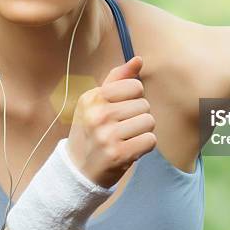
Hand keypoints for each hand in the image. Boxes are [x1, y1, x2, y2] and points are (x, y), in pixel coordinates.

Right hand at [67, 55, 156, 187]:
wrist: (78, 169)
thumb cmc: (91, 131)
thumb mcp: (96, 102)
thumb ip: (118, 79)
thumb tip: (138, 60)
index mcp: (92, 98)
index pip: (134, 86)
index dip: (134, 98)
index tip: (121, 109)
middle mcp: (97, 115)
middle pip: (144, 104)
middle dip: (138, 116)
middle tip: (121, 128)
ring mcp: (107, 135)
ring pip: (149, 121)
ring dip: (142, 131)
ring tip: (126, 138)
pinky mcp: (118, 154)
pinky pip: (150, 140)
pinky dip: (145, 145)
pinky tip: (130, 149)